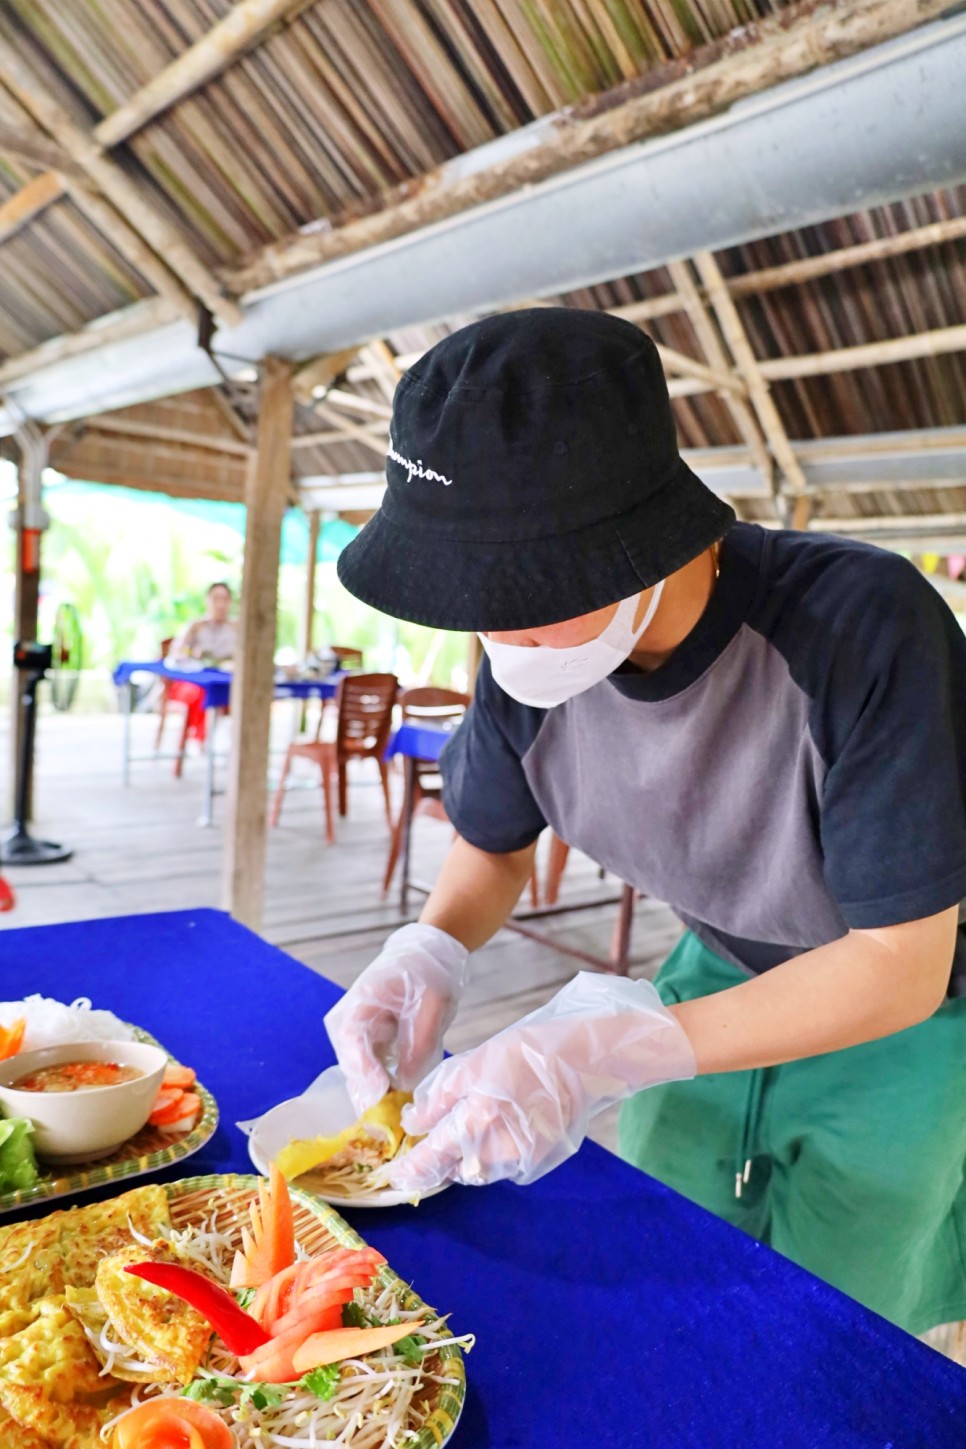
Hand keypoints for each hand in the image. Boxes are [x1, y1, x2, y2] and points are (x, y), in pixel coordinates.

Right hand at [324, 923, 468, 1114]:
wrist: (429, 953)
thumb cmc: (429, 970)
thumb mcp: (432, 1003)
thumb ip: (419, 1042)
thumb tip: (405, 1084)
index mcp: (359, 1006)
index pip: (353, 1046)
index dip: (365, 1075)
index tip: (382, 1099)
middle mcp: (349, 1025)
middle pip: (354, 1070)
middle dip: (372, 1100)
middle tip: (391, 1130)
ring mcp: (358, 1039)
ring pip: (363, 1079)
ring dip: (379, 1101)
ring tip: (399, 1127)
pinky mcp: (371, 1048)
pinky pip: (375, 1075)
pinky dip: (387, 1092)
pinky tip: (403, 1110)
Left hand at [386, 972, 695, 1193]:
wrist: (585, 1061)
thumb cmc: (527, 1053)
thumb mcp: (474, 1064)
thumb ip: (440, 1098)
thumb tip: (414, 1123)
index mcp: (477, 1120)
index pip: (433, 1157)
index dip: (411, 1169)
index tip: (395, 1175)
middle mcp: (497, 1149)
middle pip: (455, 1169)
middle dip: (440, 1161)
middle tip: (432, 1146)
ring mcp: (521, 1160)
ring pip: (479, 1171)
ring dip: (467, 1158)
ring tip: (472, 1127)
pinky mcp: (538, 1163)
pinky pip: (504, 1167)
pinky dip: (495, 1154)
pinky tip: (503, 1126)